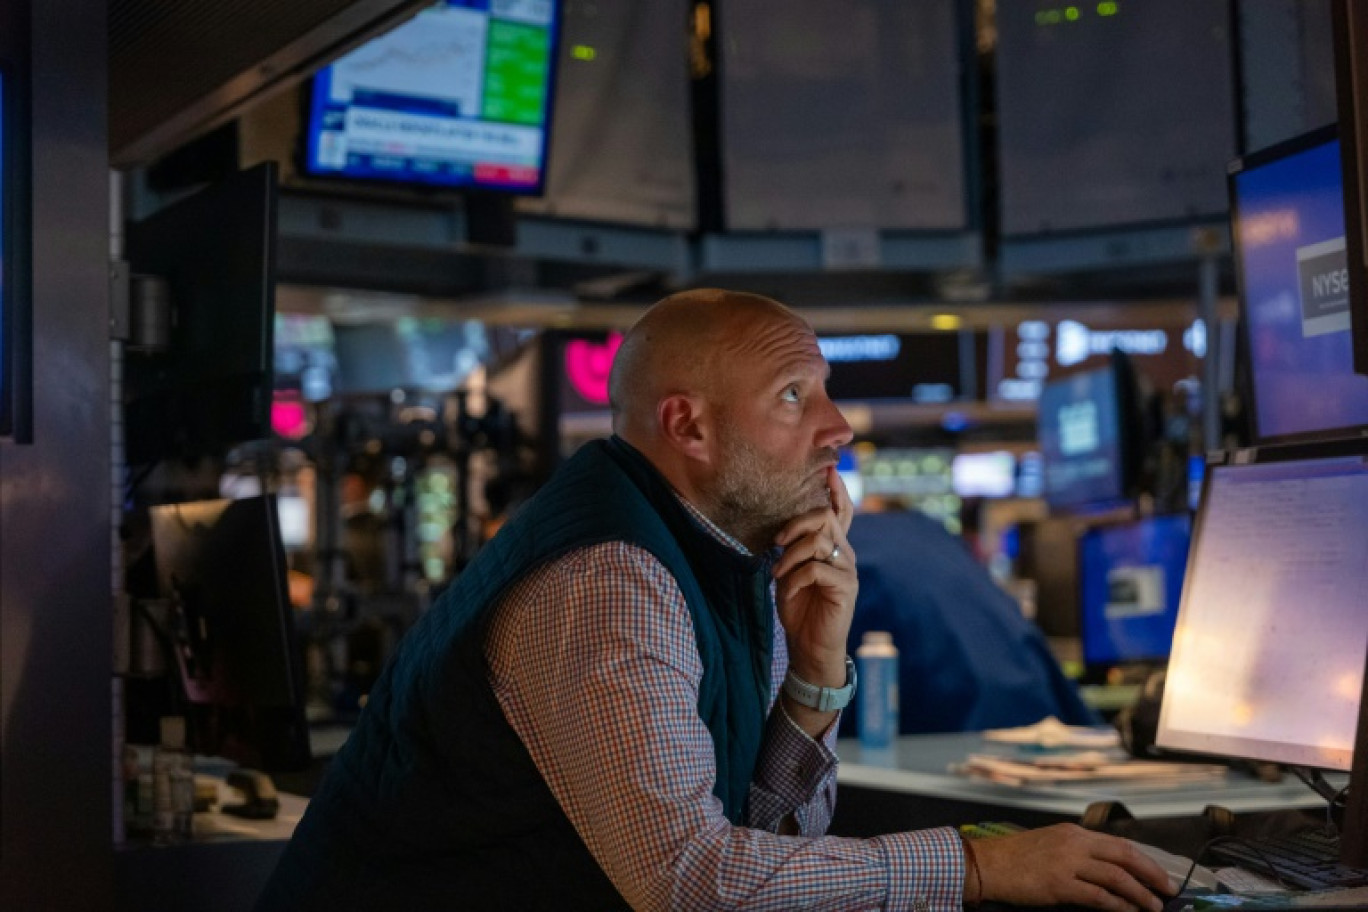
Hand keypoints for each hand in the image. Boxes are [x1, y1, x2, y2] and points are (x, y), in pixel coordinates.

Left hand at [772, 467, 857, 691]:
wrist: (810, 648)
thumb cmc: (799, 609)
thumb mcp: (792, 572)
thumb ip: (795, 549)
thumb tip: (783, 529)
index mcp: (834, 546)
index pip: (841, 511)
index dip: (836, 490)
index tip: (828, 470)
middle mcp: (845, 553)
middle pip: (825, 517)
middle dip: (797, 523)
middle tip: (778, 540)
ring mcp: (847, 570)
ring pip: (819, 540)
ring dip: (791, 555)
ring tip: (777, 572)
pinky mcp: (845, 587)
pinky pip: (816, 569)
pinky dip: (795, 577)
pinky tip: (786, 591)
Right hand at [971, 825, 1171, 911]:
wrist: (988, 864)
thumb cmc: (1016, 858)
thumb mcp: (1052, 844)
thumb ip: (1079, 852)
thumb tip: (1110, 870)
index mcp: (1074, 833)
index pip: (1119, 844)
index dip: (1145, 861)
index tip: (1160, 875)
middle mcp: (1074, 843)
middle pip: (1125, 857)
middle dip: (1151, 874)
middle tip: (1168, 890)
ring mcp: (1067, 863)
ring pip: (1116, 877)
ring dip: (1140, 894)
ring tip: (1153, 906)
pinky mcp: (1059, 884)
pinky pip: (1097, 896)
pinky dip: (1117, 905)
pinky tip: (1127, 911)